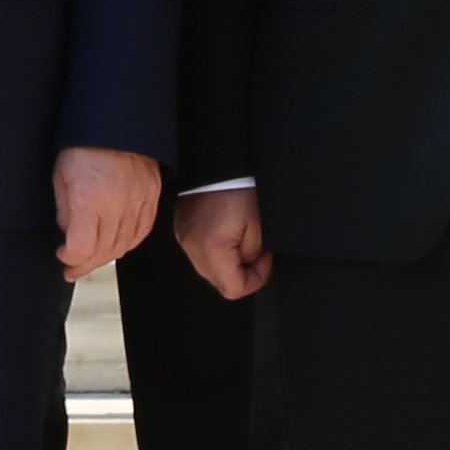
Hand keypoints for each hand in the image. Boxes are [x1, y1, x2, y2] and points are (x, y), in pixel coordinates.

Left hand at [53, 146, 160, 285]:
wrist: (116, 121)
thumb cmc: (83, 145)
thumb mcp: (61, 176)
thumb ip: (65, 211)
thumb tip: (69, 235)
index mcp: (89, 198)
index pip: (82, 247)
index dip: (70, 258)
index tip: (62, 256)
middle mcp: (116, 203)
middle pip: (103, 251)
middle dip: (84, 265)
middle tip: (73, 269)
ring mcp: (137, 201)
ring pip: (124, 245)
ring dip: (105, 257)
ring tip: (91, 260)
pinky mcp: (150, 196)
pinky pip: (142, 231)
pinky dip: (128, 244)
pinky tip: (116, 246)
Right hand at [175, 185, 268, 301]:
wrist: (218, 161)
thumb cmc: (239, 186)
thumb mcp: (258, 225)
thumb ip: (253, 254)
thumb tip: (250, 263)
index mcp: (211, 249)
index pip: (233, 289)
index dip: (256, 280)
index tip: (266, 259)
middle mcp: (192, 247)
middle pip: (219, 281)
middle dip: (242, 271)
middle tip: (257, 249)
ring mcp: (184, 238)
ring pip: (210, 268)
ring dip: (228, 261)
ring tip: (242, 236)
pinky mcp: (183, 228)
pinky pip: (201, 251)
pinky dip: (216, 249)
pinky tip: (227, 230)